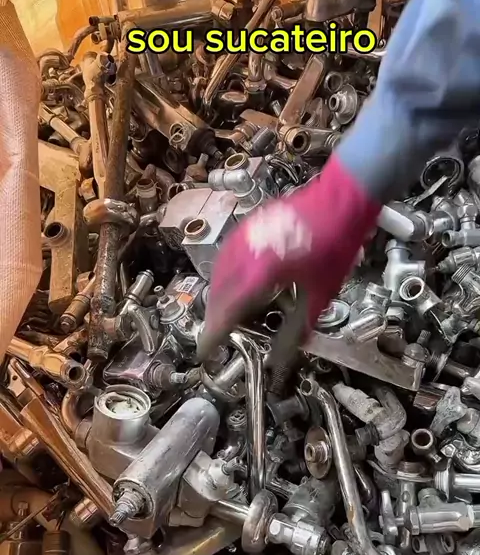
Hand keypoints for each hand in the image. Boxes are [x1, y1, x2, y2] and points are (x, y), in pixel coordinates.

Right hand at [197, 155, 380, 360]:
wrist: (341, 198)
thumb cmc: (336, 244)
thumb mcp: (321, 293)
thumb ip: (299, 327)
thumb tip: (285, 356)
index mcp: (262, 272)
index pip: (228, 309)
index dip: (215, 332)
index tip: (206, 349)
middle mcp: (246, 253)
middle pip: (218, 292)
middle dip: (215, 316)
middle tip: (216, 334)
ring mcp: (244, 237)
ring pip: (218, 273)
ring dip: (217, 296)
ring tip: (223, 312)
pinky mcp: (248, 226)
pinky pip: (226, 255)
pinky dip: (224, 274)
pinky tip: (232, 282)